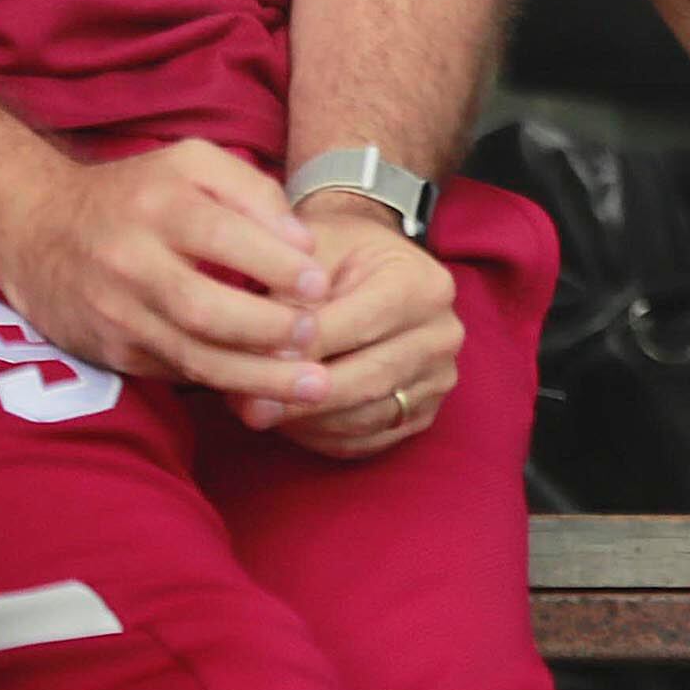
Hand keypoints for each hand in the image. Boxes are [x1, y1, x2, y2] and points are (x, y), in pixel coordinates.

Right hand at [0, 141, 332, 412]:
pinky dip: (223, 383)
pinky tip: (266, 389)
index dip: (275, 265)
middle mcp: (130, 262)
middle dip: (268, 329)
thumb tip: (303, 243)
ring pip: (191, 354)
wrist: (37, 230)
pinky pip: (174, 372)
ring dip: (256, 376)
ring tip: (311, 385)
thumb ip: (253, 191)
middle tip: (315, 335)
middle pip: (204, 309)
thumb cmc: (139, 193)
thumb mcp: (193, 164)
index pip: (222, 238)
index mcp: (158, 205)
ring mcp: (116, 312)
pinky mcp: (110, 351)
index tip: (320, 284)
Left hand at [247, 199, 460, 458]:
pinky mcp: (422, 412)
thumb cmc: (336, 253)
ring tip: (256, 409)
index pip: (358, 326)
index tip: (249, 363)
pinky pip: (365, 440)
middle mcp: (444, 334)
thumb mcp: (314, 249)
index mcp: (425, 286)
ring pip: (363, 417)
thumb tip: (266, 356)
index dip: (302, 349)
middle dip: (300, 397)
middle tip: (246, 406)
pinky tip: (286, 420)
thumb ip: (292, 295)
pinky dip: (319, 437)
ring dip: (304, 421)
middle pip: (366, 379)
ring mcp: (438, 378)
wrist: (371, 267)